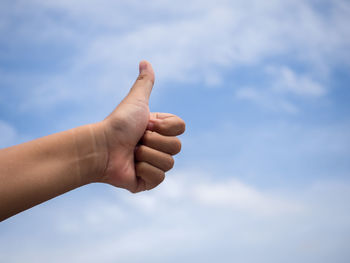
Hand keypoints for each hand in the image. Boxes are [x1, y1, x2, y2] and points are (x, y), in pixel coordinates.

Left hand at [96, 61, 184, 191]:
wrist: (101, 147)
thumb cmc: (118, 124)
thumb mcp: (136, 101)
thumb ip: (145, 83)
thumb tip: (144, 61)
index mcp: (160, 130)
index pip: (181, 128)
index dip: (164, 126)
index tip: (146, 124)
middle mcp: (159, 147)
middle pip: (177, 147)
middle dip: (153, 141)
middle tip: (136, 140)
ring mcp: (154, 165)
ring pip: (168, 163)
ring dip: (146, 155)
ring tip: (131, 153)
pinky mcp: (147, 182)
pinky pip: (159, 178)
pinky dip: (144, 171)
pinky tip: (131, 167)